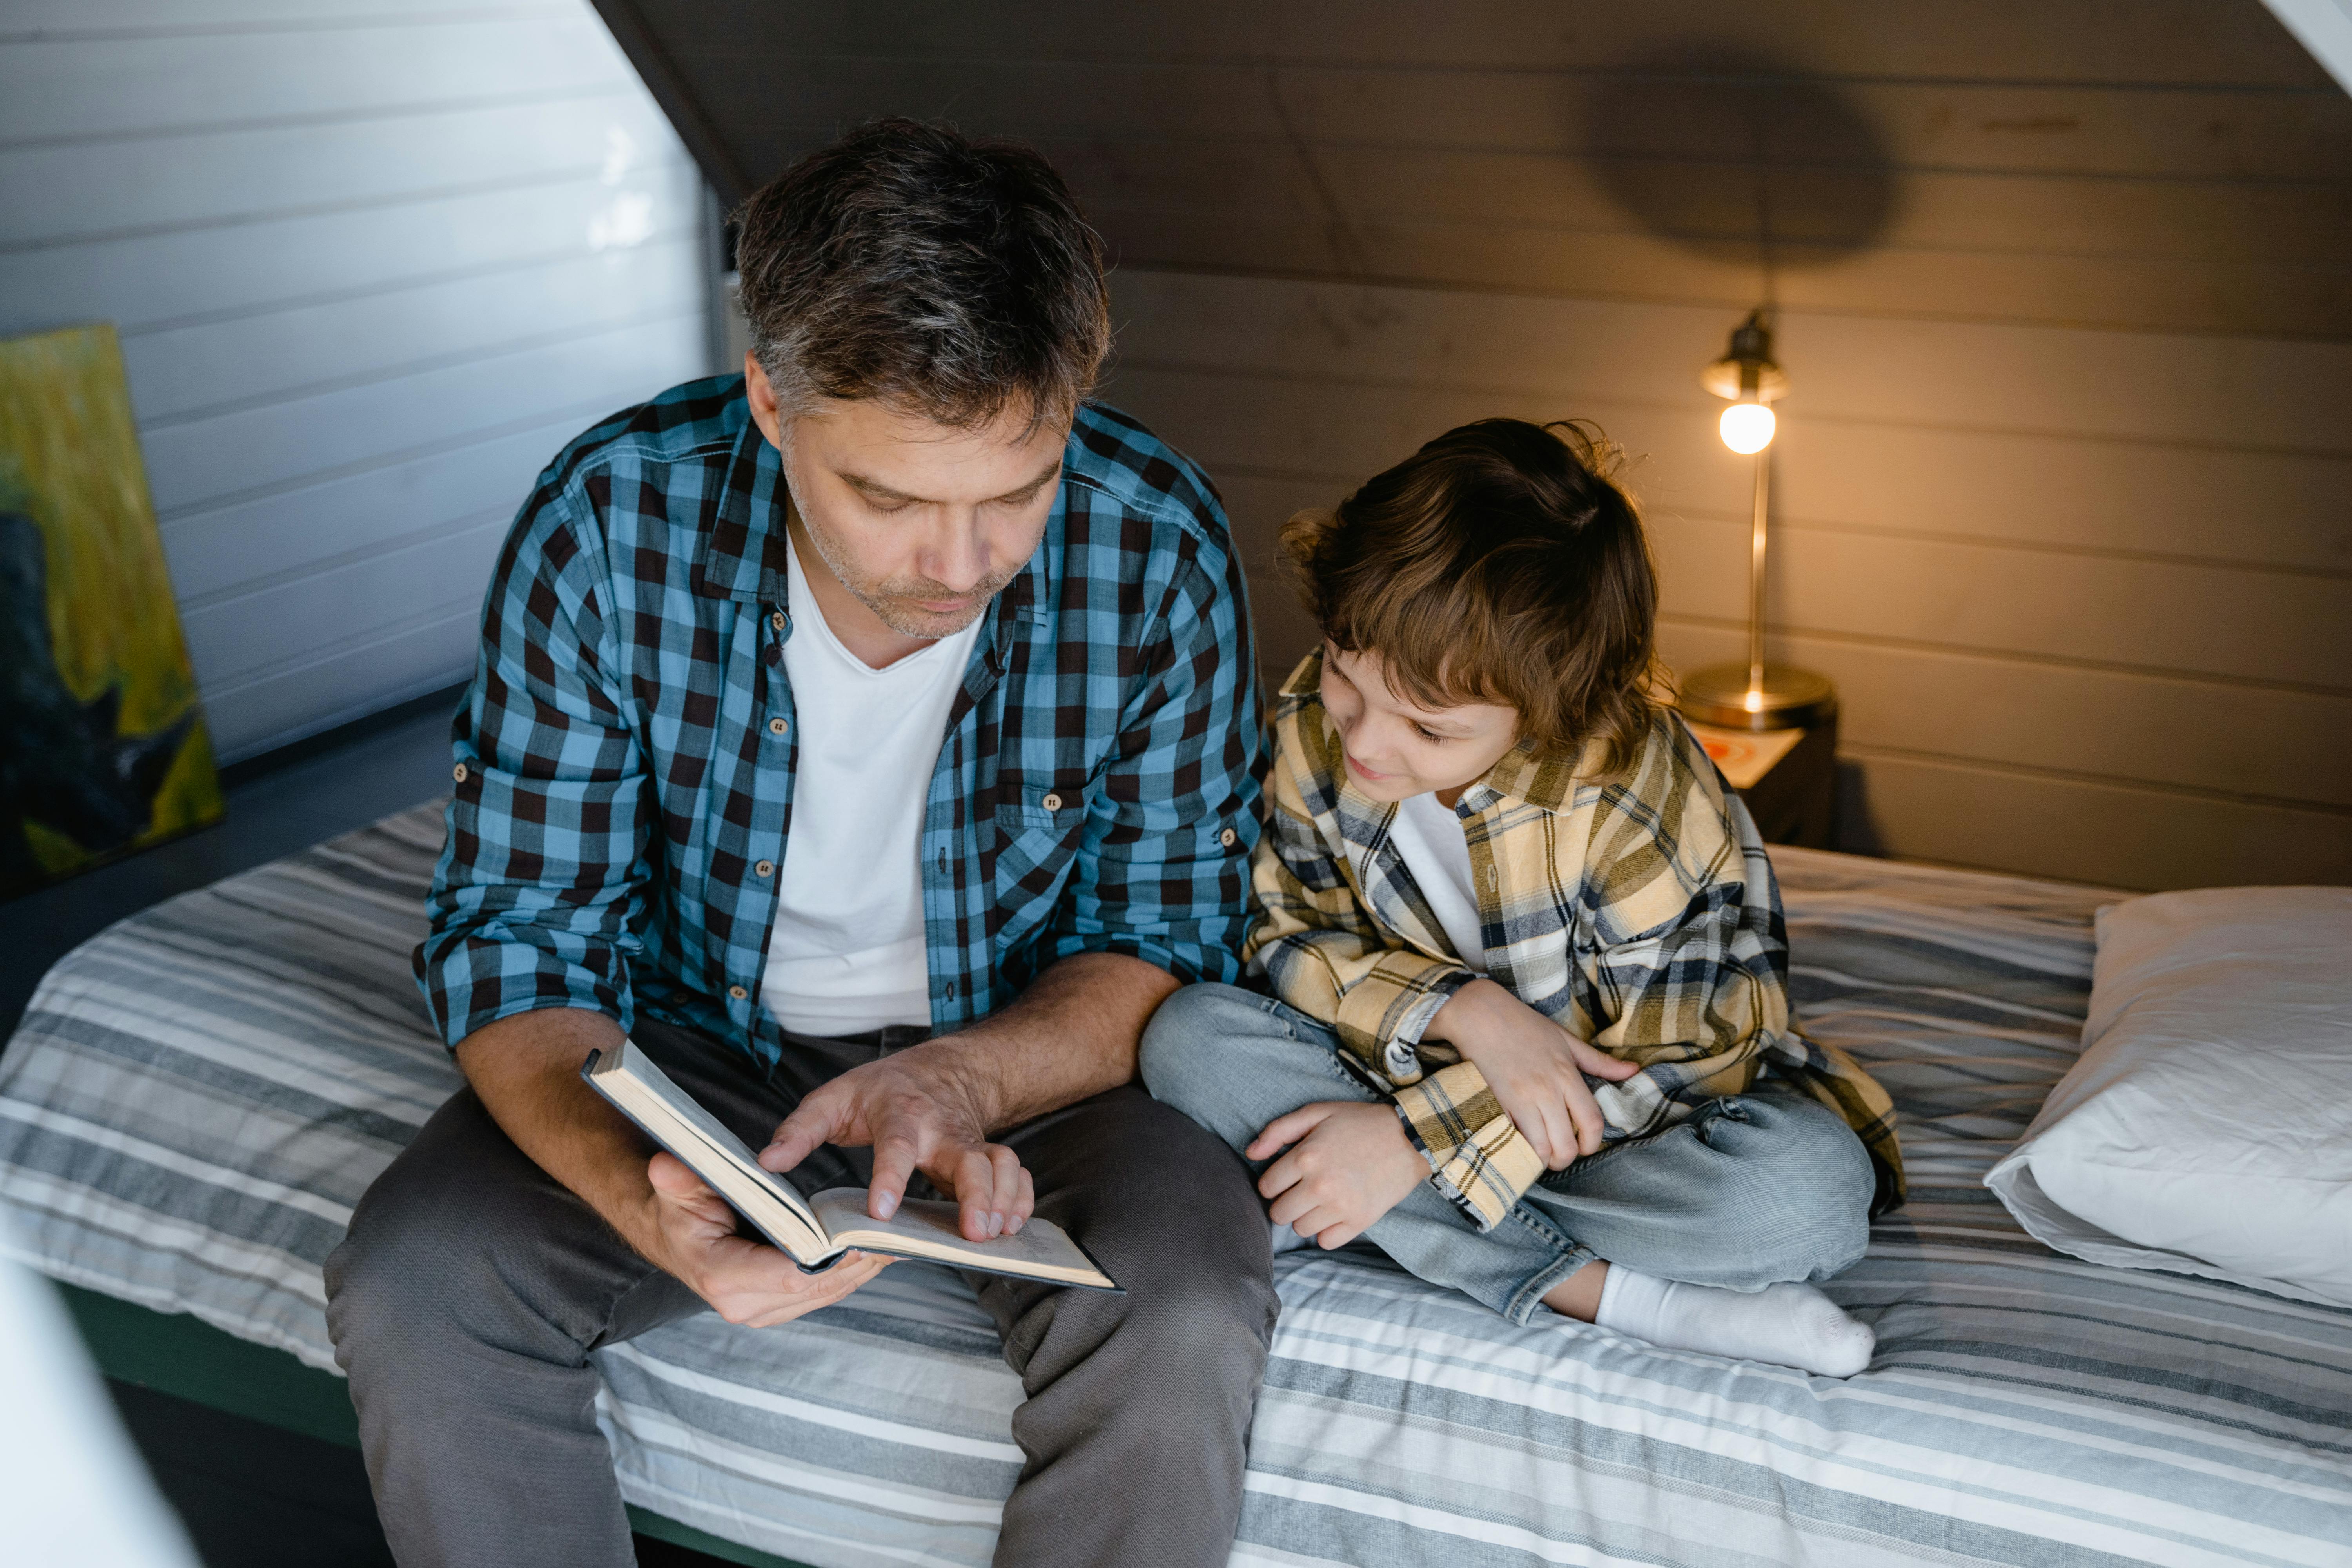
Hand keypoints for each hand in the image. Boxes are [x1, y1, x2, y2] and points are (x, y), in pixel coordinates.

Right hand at [645, 1152, 889, 1325]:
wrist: (673, 1234)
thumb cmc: (679, 1209)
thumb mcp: (676, 1188)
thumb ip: (676, 1179)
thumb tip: (666, 1167)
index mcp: (722, 1278)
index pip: (789, 1275)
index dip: (829, 1258)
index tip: (861, 1238)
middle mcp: (744, 1305)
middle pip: (816, 1287)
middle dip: (855, 1262)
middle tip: (892, 1235)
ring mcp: (762, 1311)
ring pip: (826, 1294)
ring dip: (860, 1270)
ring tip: (893, 1241)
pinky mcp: (777, 1307)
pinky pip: (823, 1294)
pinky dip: (850, 1274)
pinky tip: (874, 1253)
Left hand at [755, 1041, 1034, 1242]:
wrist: (939, 1070)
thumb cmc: (881, 1091)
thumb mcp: (832, 1099)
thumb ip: (800, 1130)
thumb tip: (766, 1162)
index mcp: (899, 1115)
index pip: (896, 1146)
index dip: (890, 1179)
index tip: (882, 1213)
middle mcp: (942, 1129)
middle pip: (970, 1158)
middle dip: (977, 1195)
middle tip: (974, 1232)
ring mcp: (972, 1142)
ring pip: (1001, 1164)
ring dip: (1004, 1199)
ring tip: (994, 1235)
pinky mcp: (990, 1154)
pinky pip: (1017, 1173)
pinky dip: (1022, 1197)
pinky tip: (1013, 1225)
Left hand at [1247, 1101, 1427, 1249]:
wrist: (1410, 1138)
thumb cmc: (1360, 1123)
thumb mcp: (1317, 1113)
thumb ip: (1279, 1131)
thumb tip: (1250, 1154)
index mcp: (1306, 1156)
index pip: (1266, 1186)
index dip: (1274, 1181)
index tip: (1289, 1175)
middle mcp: (1319, 1185)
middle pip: (1279, 1213)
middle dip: (1285, 1202)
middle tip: (1302, 1189)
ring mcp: (1340, 1206)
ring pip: (1300, 1229)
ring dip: (1305, 1217)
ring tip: (1321, 1199)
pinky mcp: (1359, 1222)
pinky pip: (1325, 1242)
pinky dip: (1327, 1231)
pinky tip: (1335, 1213)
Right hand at [1427, 979, 1640, 1169]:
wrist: (1481, 1015)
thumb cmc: (1525, 1025)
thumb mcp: (1566, 1040)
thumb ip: (1600, 1062)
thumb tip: (1634, 1070)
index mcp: (1567, 1075)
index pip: (1592, 1121)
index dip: (1593, 1144)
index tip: (1586, 1146)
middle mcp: (1547, 1091)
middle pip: (1566, 1145)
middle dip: (1567, 1158)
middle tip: (1563, 1155)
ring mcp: (1521, 1100)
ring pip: (1540, 1148)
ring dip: (1544, 1159)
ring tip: (1543, 1153)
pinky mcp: (1498, 1104)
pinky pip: (1514, 1139)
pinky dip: (1521, 1148)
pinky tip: (1522, 1143)